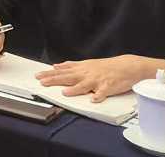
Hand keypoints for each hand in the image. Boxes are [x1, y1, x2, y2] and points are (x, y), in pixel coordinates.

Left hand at [37, 56, 151, 102]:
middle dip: (55, 80)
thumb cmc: (106, 66)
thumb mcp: (86, 63)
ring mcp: (98, 80)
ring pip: (85, 85)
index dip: (49, 74)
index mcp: (82, 69)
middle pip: (69, 77)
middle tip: (42, 82)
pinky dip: (99, 96)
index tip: (37, 76)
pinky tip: (93, 100)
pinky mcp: (109, 86)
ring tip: (65, 93)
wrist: (127, 66)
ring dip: (75, 89)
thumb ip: (71, 66)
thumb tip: (56, 66)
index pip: (62, 71)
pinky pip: (103, 92)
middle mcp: (87, 74)